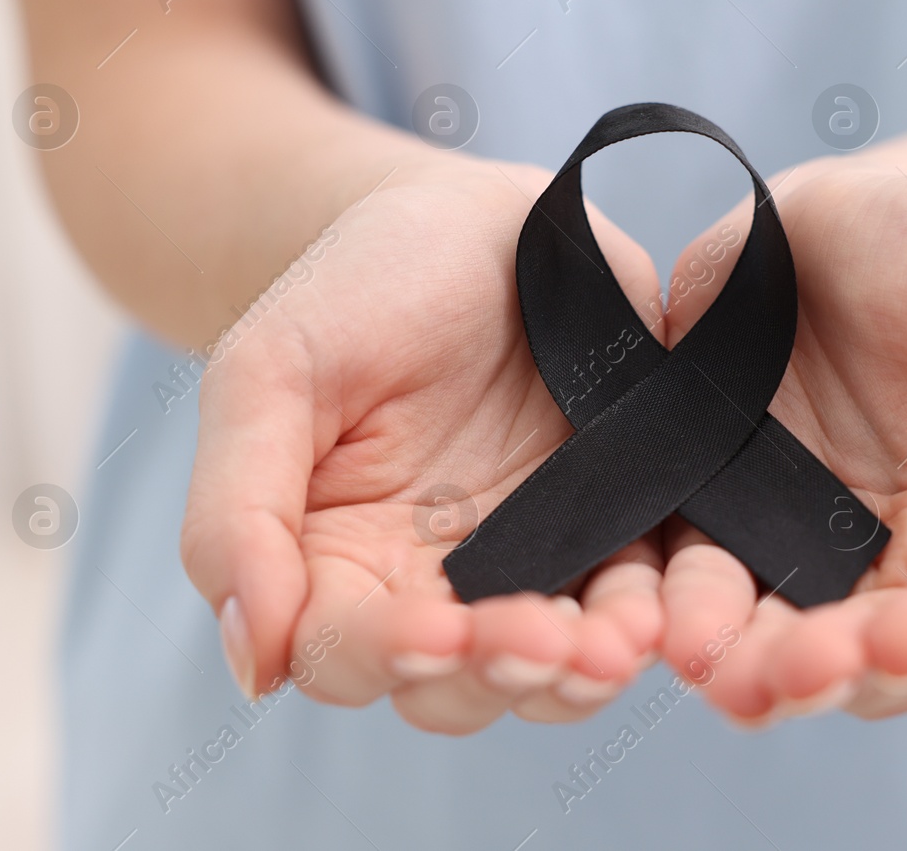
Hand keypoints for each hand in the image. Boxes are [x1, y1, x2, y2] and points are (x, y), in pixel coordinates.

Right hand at [180, 149, 665, 732]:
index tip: (436, 632)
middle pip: (459, 685)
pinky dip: (657, 613)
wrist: (467, 221)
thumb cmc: (352, 288)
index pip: (344, 652)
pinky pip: (641, 594)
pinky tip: (670, 605)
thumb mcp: (268, 373)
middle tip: (548, 641)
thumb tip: (251, 666)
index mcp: (332, 565)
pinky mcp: (617, 525)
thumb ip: (235, 514)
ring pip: (554, 666)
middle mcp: (433, 587)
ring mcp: (533, 563)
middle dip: (503, 672)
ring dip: (585, 668)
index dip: (387, 654)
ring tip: (622, 640)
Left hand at [657, 161, 906, 722]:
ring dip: (736, 662)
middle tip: (785, 673)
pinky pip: (679, 572)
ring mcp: (786, 544)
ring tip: (704, 660)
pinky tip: (647, 619)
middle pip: (859, 659)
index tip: (902, 642)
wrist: (854, 211)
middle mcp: (884, 568)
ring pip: (763, 635)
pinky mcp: (705, 509)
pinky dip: (662, 604)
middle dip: (824, 672)